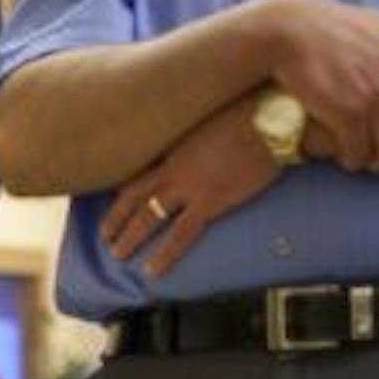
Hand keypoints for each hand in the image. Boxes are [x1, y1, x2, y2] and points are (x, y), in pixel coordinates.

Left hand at [103, 96, 280, 277]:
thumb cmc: (253, 106)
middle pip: (132, 193)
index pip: (139, 164)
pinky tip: (150, 271)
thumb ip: (202, 126)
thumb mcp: (216, 109)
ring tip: (117, 254)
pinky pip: (179, 235)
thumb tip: (208, 133)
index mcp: (175, 140)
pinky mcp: (209, 201)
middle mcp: (174, 163)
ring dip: (129, 237)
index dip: (122, 182)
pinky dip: (163, 255)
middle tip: (103, 235)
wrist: (274, 115)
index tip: (111, 195)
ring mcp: (189, 184)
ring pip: (148, 215)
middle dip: (115, 216)